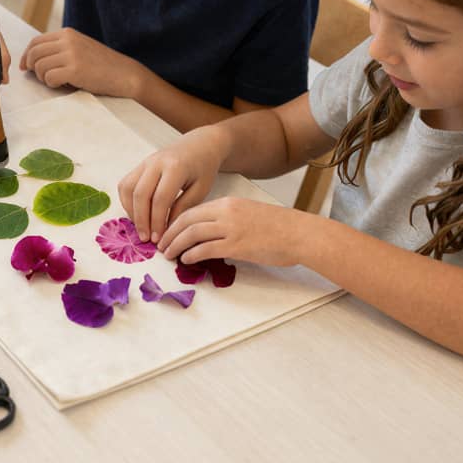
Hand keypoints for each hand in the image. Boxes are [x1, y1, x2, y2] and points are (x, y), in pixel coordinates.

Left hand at [19, 27, 143, 95]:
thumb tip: (31, 59)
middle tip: (41, 77)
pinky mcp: (75, 70)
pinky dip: (52, 84)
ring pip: (39, 67)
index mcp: (67, 33)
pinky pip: (49, 78)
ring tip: (57, 81)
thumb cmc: (100, 65)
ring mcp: (71, 54)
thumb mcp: (78, 48)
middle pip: (34, 53)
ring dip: (44, 78)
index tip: (25, 67)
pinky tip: (64, 84)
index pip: (36, 42)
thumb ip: (59, 49)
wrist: (124, 74)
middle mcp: (68, 40)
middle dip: (33, 68)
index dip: (27, 56)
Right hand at [118, 126, 225, 242]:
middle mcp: (156, 162)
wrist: (200, 145)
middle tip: (146, 239)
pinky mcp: (139, 165)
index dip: (157, 221)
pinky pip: (126, 184)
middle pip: (140, 194)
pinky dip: (127, 201)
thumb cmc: (204, 168)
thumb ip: (183, 208)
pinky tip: (137, 214)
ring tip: (141, 227)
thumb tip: (167, 231)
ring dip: (131, 211)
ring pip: (127, 188)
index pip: (160, 199)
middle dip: (141, 220)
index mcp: (175, 167)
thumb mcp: (201, 190)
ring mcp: (145, 162)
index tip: (158, 238)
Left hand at [156, 196, 312, 266]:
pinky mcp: (237, 246)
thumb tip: (207, 235)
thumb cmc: (278, 227)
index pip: (192, 211)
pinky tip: (186, 260)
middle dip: (170, 234)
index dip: (175, 222)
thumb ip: (226, 220)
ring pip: (192, 234)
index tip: (167, 232)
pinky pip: (206, 249)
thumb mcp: (247, 214)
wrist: (300, 234)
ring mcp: (231, 229)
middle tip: (161, 245)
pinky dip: (192, 254)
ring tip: (168, 254)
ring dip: (176, 245)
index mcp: (228, 203)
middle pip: (186, 221)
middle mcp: (226, 212)